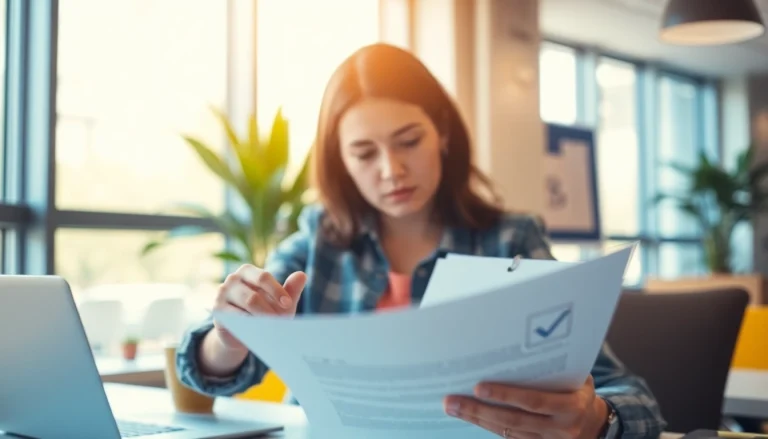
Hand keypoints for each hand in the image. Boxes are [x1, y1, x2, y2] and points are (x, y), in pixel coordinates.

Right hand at [212, 264, 306, 350]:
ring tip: (273, 329)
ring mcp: (222, 294)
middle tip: (281, 321)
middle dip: (270, 310)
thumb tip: (302, 275)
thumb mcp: (279, 301)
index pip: (263, 278)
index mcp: (247, 271)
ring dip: (262, 319)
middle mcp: (232, 279)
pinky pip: (234, 318)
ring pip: (245, 307)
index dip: (277, 291)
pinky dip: (249, 325)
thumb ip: (290, 289)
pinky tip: (259, 332)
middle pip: (254, 295)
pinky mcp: (217, 310)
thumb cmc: (263, 310)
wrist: (242, 331)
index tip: (288, 304)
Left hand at [443, 376, 609, 438]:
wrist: (597, 425)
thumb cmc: (579, 391)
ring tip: (454, 408)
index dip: (505, 395)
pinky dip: (488, 427)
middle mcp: (560, 428)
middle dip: (479, 410)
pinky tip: (471, 417)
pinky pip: (509, 438)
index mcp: (572, 407)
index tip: (479, 387)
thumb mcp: (577, 378)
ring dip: (477, 420)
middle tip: (453, 401)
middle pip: (513, 420)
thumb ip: (553, 370)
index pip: (533, 401)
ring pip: (507, 432)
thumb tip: (519, 348)